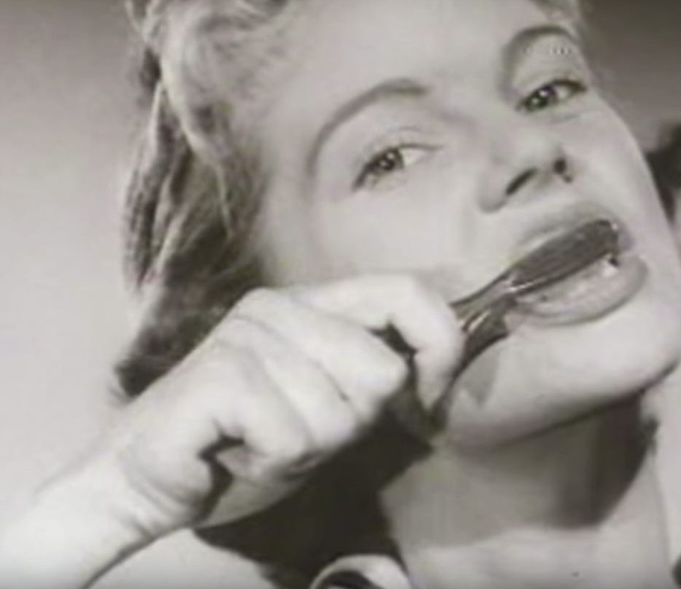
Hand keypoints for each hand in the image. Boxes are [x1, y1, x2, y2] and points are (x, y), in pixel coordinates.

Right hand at [86, 275, 462, 539]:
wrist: (150, 479)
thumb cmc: (244, 444)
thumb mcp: (327, 407)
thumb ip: (371, 378)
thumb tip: (435, 373)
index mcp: (311, 303)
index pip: (405, 291)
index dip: (440, 345)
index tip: (427, 403)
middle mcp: (280, 305)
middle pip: (382, 371)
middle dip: (352, 423)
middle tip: (297, 430)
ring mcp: (248, 333)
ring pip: (339, 413)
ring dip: (308, 450)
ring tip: (263, 442)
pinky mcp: (221, 373)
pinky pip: (294, 436)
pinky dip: (275, 463)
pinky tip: (240, 452)